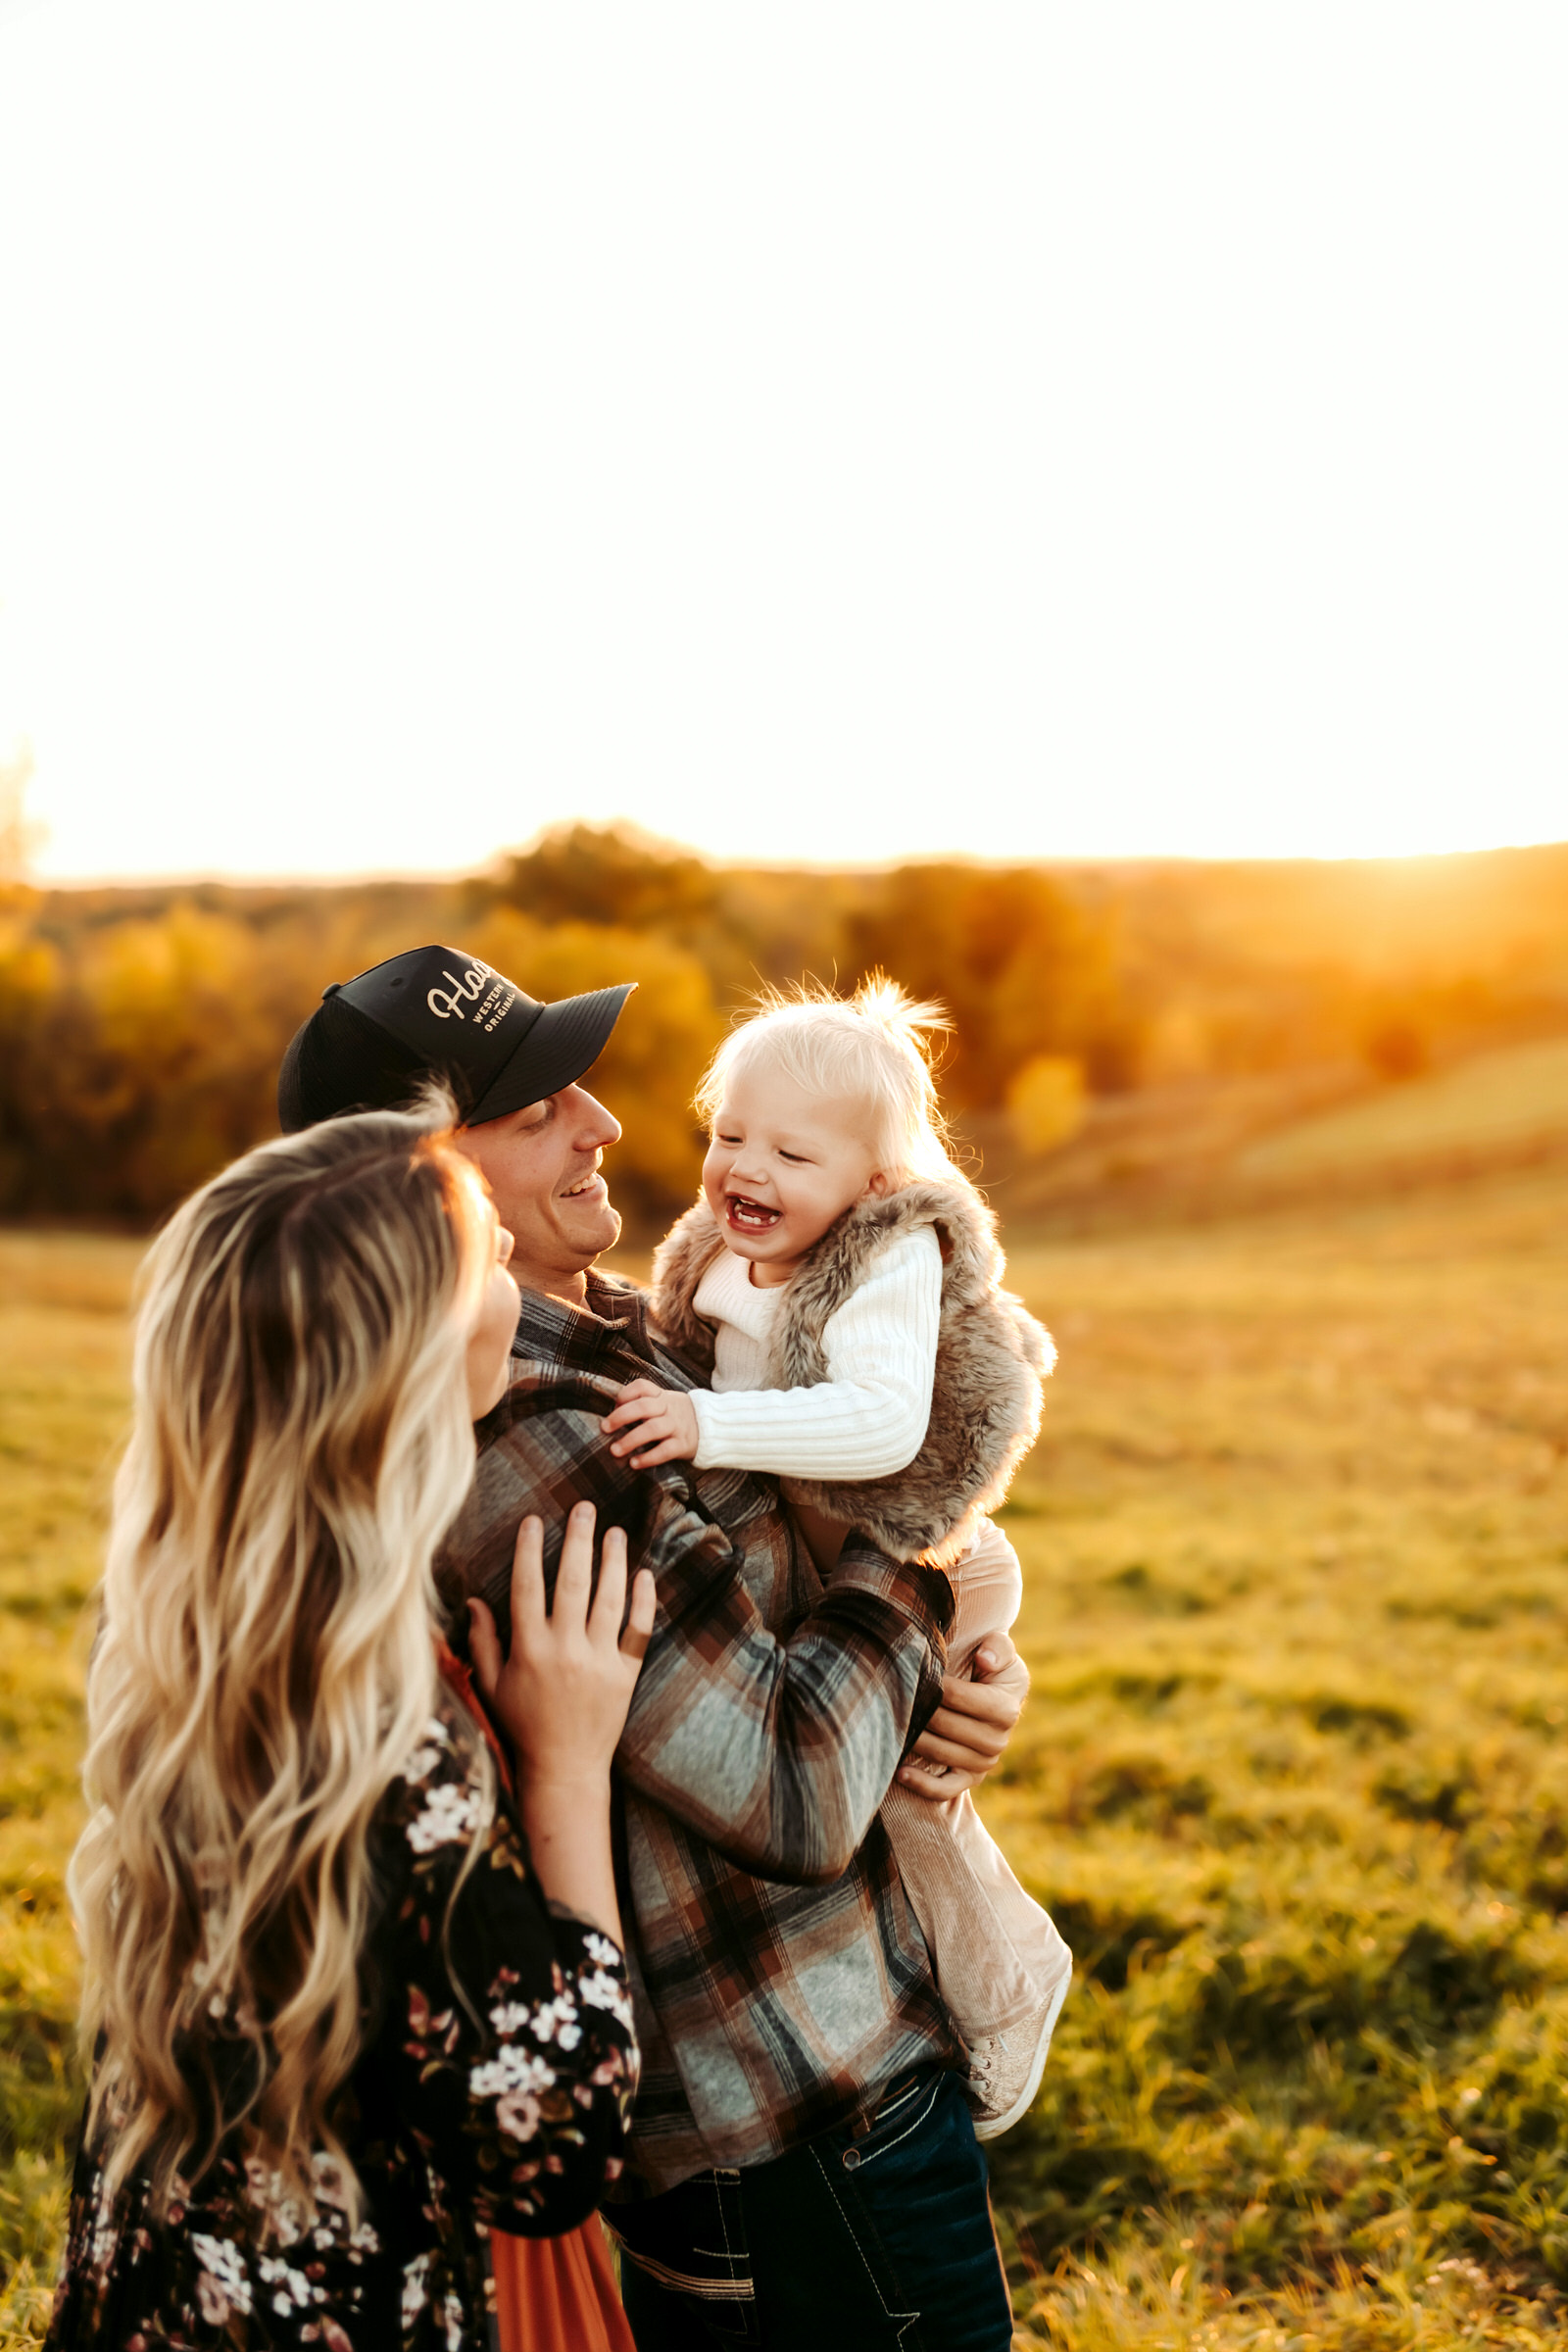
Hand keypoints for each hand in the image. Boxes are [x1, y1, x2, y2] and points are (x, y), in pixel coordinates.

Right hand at [468, 1503, 656, 1790]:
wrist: (564, 1769)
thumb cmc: (523, 1725)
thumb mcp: (492, 1685)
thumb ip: (483, 1642)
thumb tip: (474, 1601)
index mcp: (528, 1649)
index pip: (527, 1586)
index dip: (529, 1549)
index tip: (534, 1520)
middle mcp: (564, 1650)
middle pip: (572, 1582)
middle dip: (578, 1540)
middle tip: (584, 1508)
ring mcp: (598, 1661)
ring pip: (609, 1599)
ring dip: (613, 1561)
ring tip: (615, 1533)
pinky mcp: (625, 1675)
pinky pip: (638, 1630)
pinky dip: (643, 1601)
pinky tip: (643, 1574)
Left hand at [601, 1378, 700, 1468]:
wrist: (712, 1428)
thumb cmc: (678, 1417)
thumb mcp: (665, 1403)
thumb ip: (644, 1405)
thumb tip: (613, 1414)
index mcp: (662, 1396)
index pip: (642, 1386)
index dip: (625, 1394)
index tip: (615, 1405)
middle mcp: (669, 1408)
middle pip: (643, 1406)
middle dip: (620, 1417)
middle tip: (605, 1428)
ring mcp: (677, 1426)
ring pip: (653, 1429)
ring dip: (630, 1440)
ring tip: (615, 1450)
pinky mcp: (683, 1444)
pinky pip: (665, 1451)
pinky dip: (648, 1458)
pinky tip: (634, 1463)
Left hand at [896, 1631, 1029, 1800]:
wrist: (997, 1696)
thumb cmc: (993, 1668)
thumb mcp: (1000, 1649)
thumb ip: (997, 1647)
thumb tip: (984, 1659)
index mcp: (1006, 1708)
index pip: (958, 1697)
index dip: (934, 1685)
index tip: (915, 1673)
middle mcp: (998, 1740)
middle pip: (945, 1725)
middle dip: (919, 1710)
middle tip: (895, 1696)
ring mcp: (984, 1762)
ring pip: (940, 1752)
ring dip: (914, 1739)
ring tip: (891, 1724)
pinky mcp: (971, 1779)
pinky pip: (945, 1788)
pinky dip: (923, 1784)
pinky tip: (900, 1773)